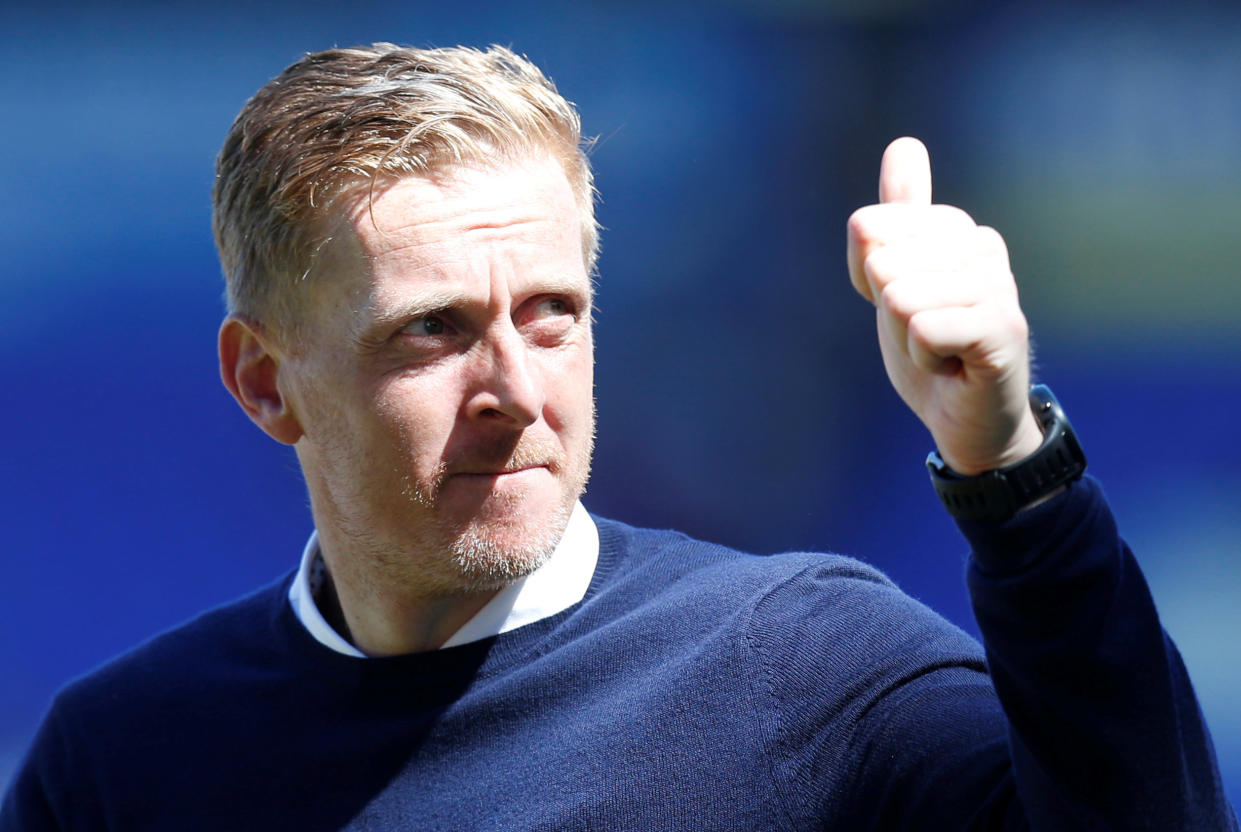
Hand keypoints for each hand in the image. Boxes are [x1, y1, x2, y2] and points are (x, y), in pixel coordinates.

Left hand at [846, 137, 1042, 475]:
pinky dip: (924, 359)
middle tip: (926, 336)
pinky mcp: (1002, 328)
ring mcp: (998, 285)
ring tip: (941, 352)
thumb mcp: (897, 278)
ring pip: (899, 298)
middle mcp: (983, 246)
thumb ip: (897, 217)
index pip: (870, 231)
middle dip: (890, 316)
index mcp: (957, 228)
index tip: (906, 307)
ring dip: (907, 341)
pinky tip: (953, 367)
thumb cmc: (933, 350)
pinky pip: (923, 329)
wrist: (965, 419)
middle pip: (883, 264)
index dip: (871, 282)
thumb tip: (905, 144)